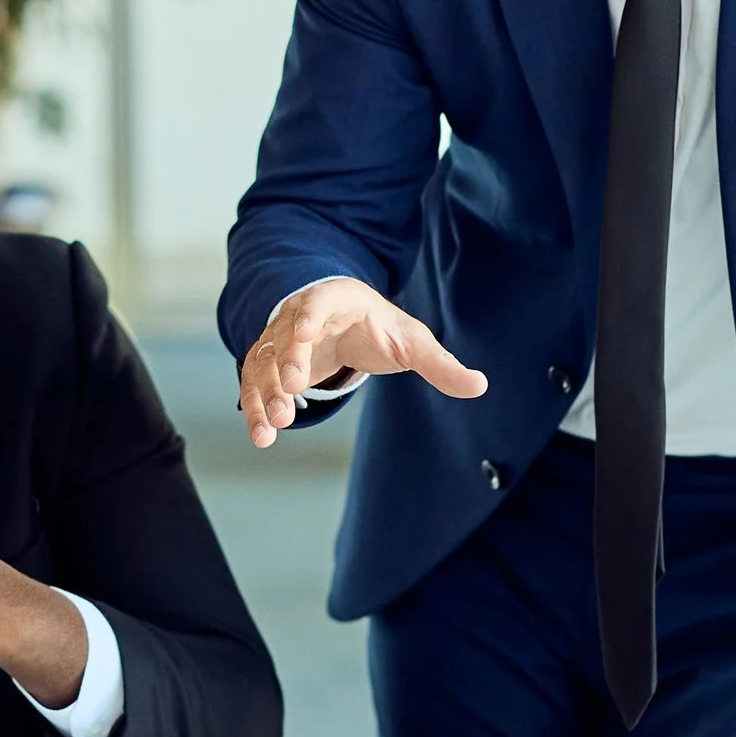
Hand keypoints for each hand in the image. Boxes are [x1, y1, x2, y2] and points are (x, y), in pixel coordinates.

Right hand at [239, 278, 485, 448]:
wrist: (344, 322)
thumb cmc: (380, 328)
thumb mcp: (412, 342)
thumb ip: (440, 365)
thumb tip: (480, 385)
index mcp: (338, 299)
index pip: (320, 301)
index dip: (310, 315)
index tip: (304, 332)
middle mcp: (301, 314)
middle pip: (287, 334)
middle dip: (288, 361)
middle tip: (292, 389)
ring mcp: (280, 338)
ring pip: (266, 361)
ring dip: (267, 391)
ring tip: (276, 425)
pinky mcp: (269, 364)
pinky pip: (254, 383)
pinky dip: (256, 408)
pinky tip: (262, 437)